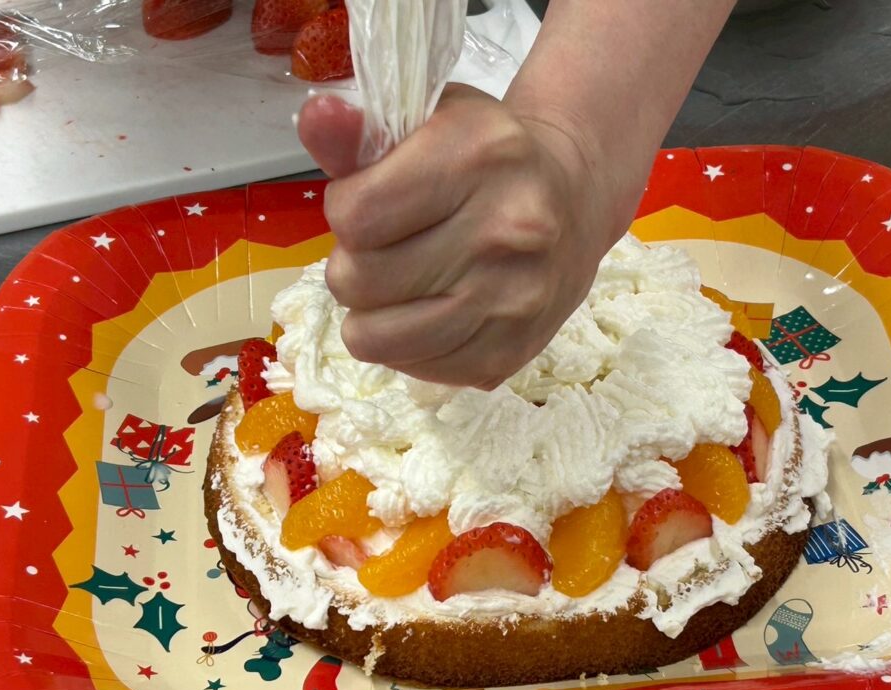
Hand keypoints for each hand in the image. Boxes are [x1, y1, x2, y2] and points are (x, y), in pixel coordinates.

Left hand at [297, 84, 619, 389]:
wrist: (574, 200)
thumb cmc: (485, 159)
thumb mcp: (429, 122)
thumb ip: (361, 130)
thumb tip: (316, 117)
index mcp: (479, 157)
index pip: (356, 216)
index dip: (344, 211)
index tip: (369, 203)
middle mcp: (506, 231)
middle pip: (359, 281)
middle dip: (353, 265)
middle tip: (385, 248)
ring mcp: (513, 301)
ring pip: (377, 340)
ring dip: (371, 314)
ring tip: (400, 285)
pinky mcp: (510, 354)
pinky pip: (414, 369)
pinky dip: (408, 346)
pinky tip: (433, 310)